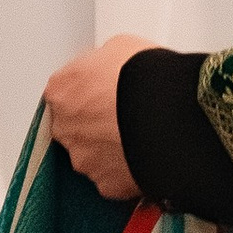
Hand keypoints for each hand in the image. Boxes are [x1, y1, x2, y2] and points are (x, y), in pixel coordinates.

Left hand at [43, 32, 156, 200]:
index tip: (106, 91)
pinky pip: (115, 178)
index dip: (89, 92)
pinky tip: (148, 155)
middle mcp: (65, 129)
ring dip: (112, 148)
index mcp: (61, 91)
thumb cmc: (146, 78)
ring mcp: (84, 159)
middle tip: (125, 114)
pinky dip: (128, 170)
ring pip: (93, 156)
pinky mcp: (107, 184)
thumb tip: (108, 70)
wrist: (171, 113)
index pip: (65, 93)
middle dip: (96, 123)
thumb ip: (102, 64)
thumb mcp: (120, 47)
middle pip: (74, 128)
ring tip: (143, 135)